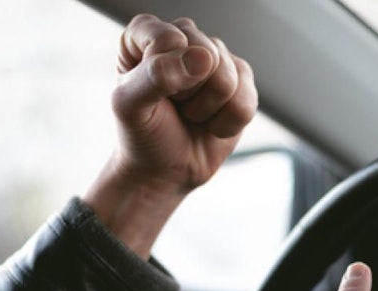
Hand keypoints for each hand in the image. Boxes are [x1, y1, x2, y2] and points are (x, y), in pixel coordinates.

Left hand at [84, 14, 256, 257]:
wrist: (165, 169)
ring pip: (229, 78)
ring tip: (192, 115)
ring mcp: (216, 58)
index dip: (164, 74)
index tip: (152, 93)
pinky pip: (247, 101)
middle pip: (206, 54)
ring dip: (207, 110)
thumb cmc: (142, 133)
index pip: (169, 39)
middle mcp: (184, 37)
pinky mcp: (241, 82)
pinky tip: (211, 124)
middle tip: (174, 106)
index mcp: (147, 34)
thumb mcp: (130, 106)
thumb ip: (155, 76)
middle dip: (190, 93)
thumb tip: (202, 58)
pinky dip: (227, 123)